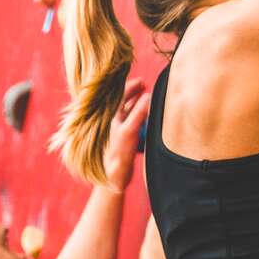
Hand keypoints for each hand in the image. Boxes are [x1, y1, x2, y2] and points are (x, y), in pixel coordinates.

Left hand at [103, 78, 150, 192]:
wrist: (114, 177)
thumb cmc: (119, 153)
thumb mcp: (130, 130)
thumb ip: (138, 113)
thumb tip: (148, 96)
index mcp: (111, 117)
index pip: (119, 96)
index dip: (130, 87)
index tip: (142, 82)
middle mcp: (113, 123)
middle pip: (123, 103)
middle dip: (134, 94)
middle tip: (145, 87)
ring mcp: (118, 131)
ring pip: (128, 114)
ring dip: (138, 106)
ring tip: (147, 101)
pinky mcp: (124, 141)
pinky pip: (133, 125)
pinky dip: (140, 120)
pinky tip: (148, 122)